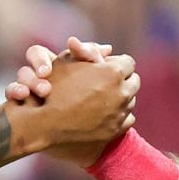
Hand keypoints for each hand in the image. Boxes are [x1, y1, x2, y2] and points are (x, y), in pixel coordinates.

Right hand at [6, 37, 135, 163]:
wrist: (44, 123)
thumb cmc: (52, 87)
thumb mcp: (67, 62)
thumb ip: (89, 51)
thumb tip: (109, 49)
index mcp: (112, 73)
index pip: (128, 62)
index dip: (116, 63)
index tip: (107, 67)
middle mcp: (121, 93)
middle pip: (134, 82)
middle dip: (123, 80)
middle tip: (108, 82)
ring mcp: (119, 114)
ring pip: (131, 101)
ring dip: (121, 97)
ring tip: (105, 97)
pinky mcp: (115, 130)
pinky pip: (127, 119)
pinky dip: (119, 115)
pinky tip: (106, 113)